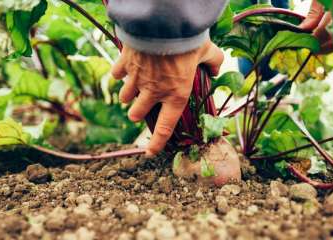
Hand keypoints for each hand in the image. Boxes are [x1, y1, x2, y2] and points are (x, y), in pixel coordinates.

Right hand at [112, 40, 223, 155]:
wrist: (164, 22)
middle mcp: (154, 92)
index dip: (156, 143)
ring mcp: (137, 79)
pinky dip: (119, 74)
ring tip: (132, 88)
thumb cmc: (188, 40)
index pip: (165, 127)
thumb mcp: (208, 51)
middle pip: (137, 114)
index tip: (150, 152)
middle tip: (139, 109)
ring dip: (127, 96)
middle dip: (137, 114)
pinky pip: (116, 75)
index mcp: (176, 95)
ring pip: (125, 97)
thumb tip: (217, 69)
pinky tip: (124, 69)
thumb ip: (214, 63)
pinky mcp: (125, 64)